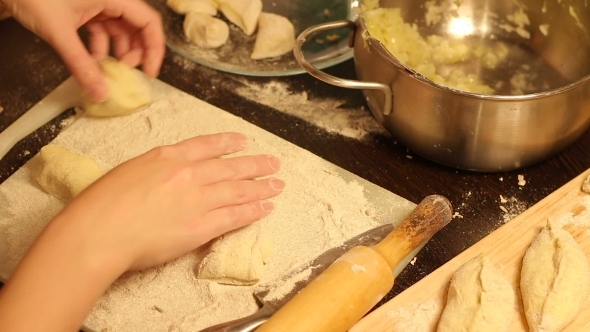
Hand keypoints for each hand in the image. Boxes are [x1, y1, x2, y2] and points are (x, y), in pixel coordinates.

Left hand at [1, 0, 164, 100]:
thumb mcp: (60, 33)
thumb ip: (81, 65)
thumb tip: (100, 93)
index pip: (148, 22)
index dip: (154, 48)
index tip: (150, 72)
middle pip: (137, 27)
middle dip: (136, 53)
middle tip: (127, 74)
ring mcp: (98, 2)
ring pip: (121, 30)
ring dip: (118, 52)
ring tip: (110, 71)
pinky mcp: (86, 7)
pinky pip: (103, 29)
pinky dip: (101, 47)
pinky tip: (93, 62)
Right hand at [58, 132, 283, 270]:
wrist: (99, 231)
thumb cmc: (102, 203)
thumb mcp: (128, 171)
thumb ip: (155, 169)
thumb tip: (167, 174)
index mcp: (167, 157)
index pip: (206, 145)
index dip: (228, 143)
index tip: (243, 142)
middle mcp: (188, 174)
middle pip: (230, 167)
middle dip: (255, 164)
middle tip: (274, 163)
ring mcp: (197, 199)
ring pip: (238, 190)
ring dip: (261, 187)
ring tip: (277, 184)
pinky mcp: (201, 227)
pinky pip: (234, 216)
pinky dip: (253, 211)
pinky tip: (266, 207)